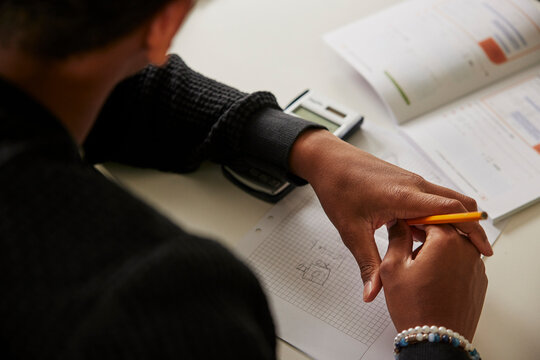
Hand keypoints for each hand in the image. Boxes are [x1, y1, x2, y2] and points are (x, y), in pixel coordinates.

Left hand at [289, 130, 491, 300]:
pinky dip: (438, 215)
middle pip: (458, 203)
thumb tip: (373, 292)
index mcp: (404, 195)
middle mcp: (414, 185)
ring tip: (451, 248)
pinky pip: (432, 198)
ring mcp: (412, 181)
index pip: (452, 209)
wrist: (328, 160)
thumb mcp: (351, 230)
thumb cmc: (338, 187)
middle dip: (470, 227)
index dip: (471, 229)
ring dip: (453, 221)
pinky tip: (426, 234)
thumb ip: (367, 263)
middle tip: (474, 252)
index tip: (482, 249)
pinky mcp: (406, 182)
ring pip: (446, 199)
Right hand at [380, 220, 487, 339]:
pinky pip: (461, 262)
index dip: (413, 218)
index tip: (402, 223)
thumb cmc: (415, 307)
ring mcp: (476, 266)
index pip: (429, 213)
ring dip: (437, 249)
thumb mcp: (393, 268)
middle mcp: (466, 249)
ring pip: (453, 245)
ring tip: (418, 267)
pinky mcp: (479, 281)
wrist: (437, 340)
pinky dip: (448, 264)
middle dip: (425, 233)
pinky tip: (432, 279)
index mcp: (445, 241)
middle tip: (406, 246)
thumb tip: (398, 222)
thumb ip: (397, 237)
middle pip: (444, 228)